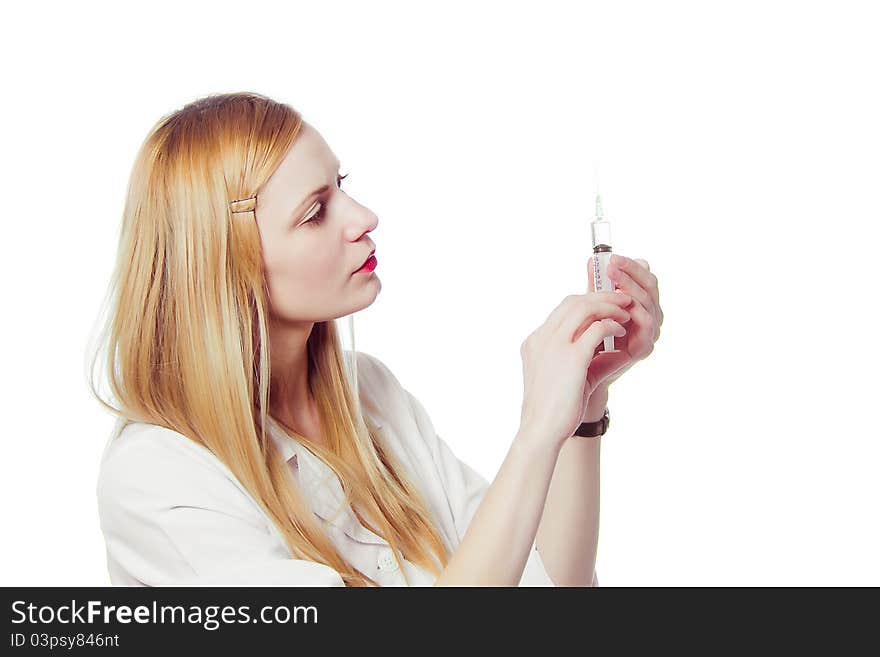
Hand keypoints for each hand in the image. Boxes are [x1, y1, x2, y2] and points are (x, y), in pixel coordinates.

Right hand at [519, 290, 632, 449]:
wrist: (540, 431)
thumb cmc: (553, 410)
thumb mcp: (562, 377)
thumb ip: (583, 359)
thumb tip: (615, 350)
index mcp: (535, 342)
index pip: (563, 309)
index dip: (588, 302)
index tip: (607, 306)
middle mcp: (542, 338)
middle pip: (573, 302)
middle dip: (601, 297)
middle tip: (623, 301)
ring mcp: (554, 346)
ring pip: (584, 308)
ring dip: (609, 307)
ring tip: (626, 314)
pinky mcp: (571, 357)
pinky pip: (596, 329)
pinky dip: (612, 326)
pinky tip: (622, 333)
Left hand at [585, 254, 663, 391]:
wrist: (581, 371)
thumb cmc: (587, 336)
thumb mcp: (592, 305)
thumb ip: (596, 286)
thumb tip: (592, 261)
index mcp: (640, 303)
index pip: (644, 277)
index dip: (631, 266)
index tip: (612, 257)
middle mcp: (649, 315)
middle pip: (650, 285)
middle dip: (630, 272)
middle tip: (612, 265)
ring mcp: (649, 331)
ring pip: (648, 301)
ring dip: (630, 287)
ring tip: (613, 279)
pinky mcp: (644, 347)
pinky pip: (646, 323)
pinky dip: (635, 309)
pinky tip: (620, 302)